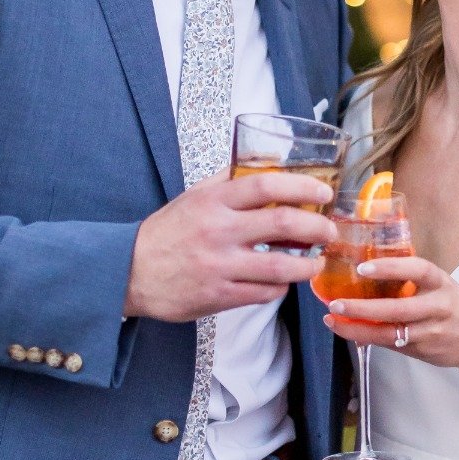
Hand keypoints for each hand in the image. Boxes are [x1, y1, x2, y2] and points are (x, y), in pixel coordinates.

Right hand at [124, 170, 336, 322]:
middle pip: (282, 223)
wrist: (129, 272)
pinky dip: (281, 287)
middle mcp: (218, 231)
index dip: (302, 185)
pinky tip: (284, 281)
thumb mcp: (193, 196)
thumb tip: (267, 163)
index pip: (266, 185)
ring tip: (314, 262)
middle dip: (317, 227)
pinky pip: (264, 293)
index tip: (323, 192)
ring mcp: (219, 266)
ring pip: (280, 266)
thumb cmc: (167, 232)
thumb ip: (228, 181)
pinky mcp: (218, 296)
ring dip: (306, 265)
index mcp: (212, 201)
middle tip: (329, 230)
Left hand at [322, 254, 458, 370]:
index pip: (418, 270)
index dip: (390, 268)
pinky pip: (391, 345)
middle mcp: (438, 307)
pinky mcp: (423, 351)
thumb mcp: (441, 285)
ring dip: (358, 329)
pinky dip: (368, 338)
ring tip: (333, 321)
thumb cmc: (455, 306)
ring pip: (390, 333)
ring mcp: (431, 332)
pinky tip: (350, 331)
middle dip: (363, 308)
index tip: (363, 267)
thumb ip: (412, 280)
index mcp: (442, 283)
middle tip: (335, 304)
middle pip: (397, 309)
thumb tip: (368, 271)